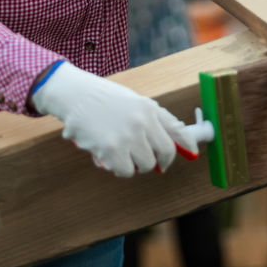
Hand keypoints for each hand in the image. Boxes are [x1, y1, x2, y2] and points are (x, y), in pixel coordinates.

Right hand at [31, 62, 196, 176]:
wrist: (75, 96)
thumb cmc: (104, 99)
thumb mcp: (134, 102)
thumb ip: (156, 119)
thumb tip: (180, 141)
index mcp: (149, 108)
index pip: (177, 131)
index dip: (186, 146)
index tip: (191, 154)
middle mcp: (142, 122)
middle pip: (165, 153)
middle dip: (158, 160)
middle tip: (148, 160)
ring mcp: (128, 136)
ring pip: (146, 166)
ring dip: (135, 164)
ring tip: (121, 152)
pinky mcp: (112, 150)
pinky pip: (126, 171)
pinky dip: (119, 168)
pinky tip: (108, 155)